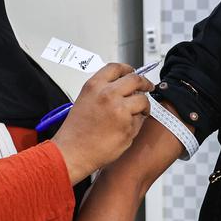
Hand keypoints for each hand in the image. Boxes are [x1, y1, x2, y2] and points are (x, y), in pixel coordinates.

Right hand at [52, 63, 152, 183]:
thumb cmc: (75, 131)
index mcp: (95, 86)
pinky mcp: (128, 126)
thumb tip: (122, 88)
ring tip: (138, 113)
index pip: (117, 68)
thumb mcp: (84, 100)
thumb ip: (103, 91)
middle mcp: (108, 94)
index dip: (129, 69)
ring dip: (143, 106)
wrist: (72, 152)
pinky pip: (140, 120)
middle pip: (135, 79)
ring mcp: (119, 110)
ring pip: (142, 100)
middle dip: (145, 83)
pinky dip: (137, 123)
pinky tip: (124, 129)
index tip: (133, 72)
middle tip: (147, 87)